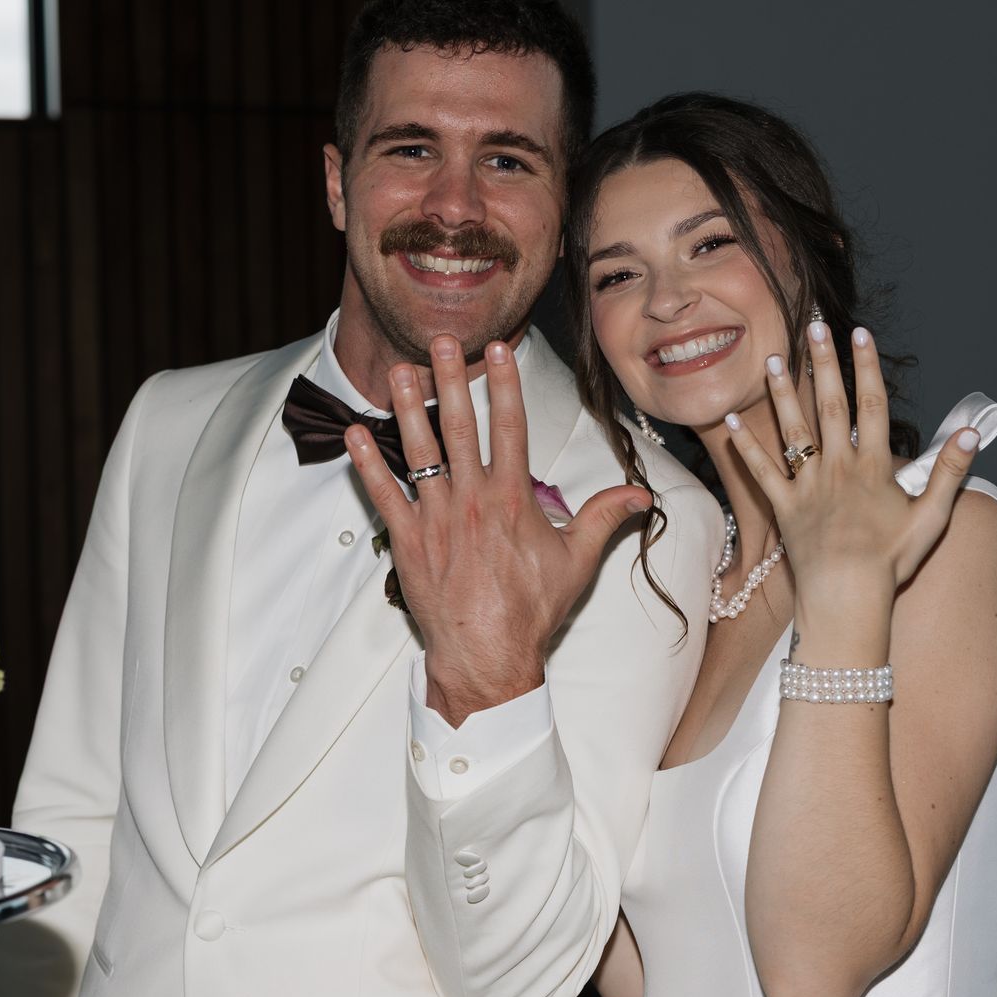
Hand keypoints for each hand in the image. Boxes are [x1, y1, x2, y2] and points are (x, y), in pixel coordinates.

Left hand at [345, 334, 653, 725]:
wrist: (489, 655)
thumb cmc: (532, 610)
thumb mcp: (576, 560)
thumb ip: (604, 517)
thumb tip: (640, 495)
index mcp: (512, 499)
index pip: (510, 428)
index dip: (504, 385)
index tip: (497, 349)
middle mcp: (472, 500)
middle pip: (459, 427)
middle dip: (449, 380)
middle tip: (439, 341)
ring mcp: (437, 518)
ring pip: (419, 452)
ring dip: (406, 408)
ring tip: (397, 371)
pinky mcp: (409, 541)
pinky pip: (383, 495)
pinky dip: (368, 465)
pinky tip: (355, 434)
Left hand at [724, 322, 978, 617]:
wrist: (849, 598)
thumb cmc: (892, 562)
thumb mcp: (932, 516)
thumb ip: (950, 471)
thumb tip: (973, 432)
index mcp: (873, 467)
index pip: (871, 405)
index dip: (867, 367)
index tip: (860, 334)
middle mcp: (838, 468)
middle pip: (831, 405)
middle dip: (824, 363)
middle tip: (813, 325)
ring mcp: (808, 486)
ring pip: (793, 430)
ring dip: (784, 392)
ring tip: (773, 359)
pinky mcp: (784, 508)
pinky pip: (761, 473)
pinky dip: (746, 447)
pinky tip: (731, 421)